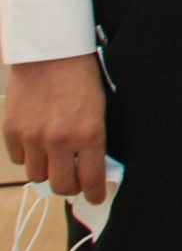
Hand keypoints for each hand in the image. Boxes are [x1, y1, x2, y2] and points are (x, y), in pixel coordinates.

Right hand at [3, 56, 106, 201]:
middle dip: (70, 187)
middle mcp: (59, 140)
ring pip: (38, 176)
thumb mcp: (99, 109)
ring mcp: (33, 137)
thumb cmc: (81, 77)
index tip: (96, 197)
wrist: (50, 52)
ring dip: (48, 171)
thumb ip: (93, 139)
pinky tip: (36, 144)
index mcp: (89, 133)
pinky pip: (19, 159)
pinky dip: (28, 157)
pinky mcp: (12, 131)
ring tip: (55, 160)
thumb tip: (91, 167)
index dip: (95, 193)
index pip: (92, 178)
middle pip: (61, 185)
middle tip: (74, 180)